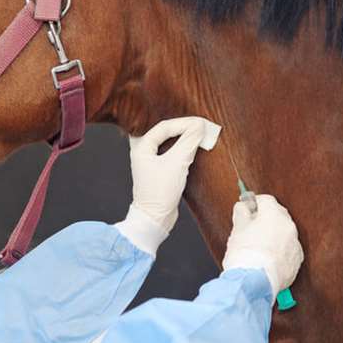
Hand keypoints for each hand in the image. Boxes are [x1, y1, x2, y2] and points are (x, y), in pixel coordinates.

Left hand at [128, 118, 207, 234]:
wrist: (155, 219)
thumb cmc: (160, 193)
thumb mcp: (177, 163)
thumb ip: (189, 141)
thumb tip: (199, 125)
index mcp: (141, 147)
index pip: (164, 126)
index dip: (184, 123)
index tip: (201, 123)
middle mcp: (143, 152)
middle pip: (165, 132)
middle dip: (183, 128)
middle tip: (200, 126)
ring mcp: (151, 162)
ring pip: (169, 142)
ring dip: (184, 138)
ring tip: (199, 135)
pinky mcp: (159, 171)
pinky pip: (171, 153)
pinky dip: (183, 149)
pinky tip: (193, 148)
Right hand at [222, 195, 303, 296]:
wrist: (254, 282)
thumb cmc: (244, 255)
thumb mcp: (237, 230)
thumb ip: (241, 214)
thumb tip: (243, 207)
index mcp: (274, 215)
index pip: (267, 200)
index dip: (255, 203)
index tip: (247, 208)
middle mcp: (289, 227)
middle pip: (278, 215)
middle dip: (266, 218)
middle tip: (251, 226)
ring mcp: (295, 245)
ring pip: (284, 234)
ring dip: (274, 236)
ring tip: (259, 246)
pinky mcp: (296, 261)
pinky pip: (288, 251)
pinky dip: (280, 251)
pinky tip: (268, 259)